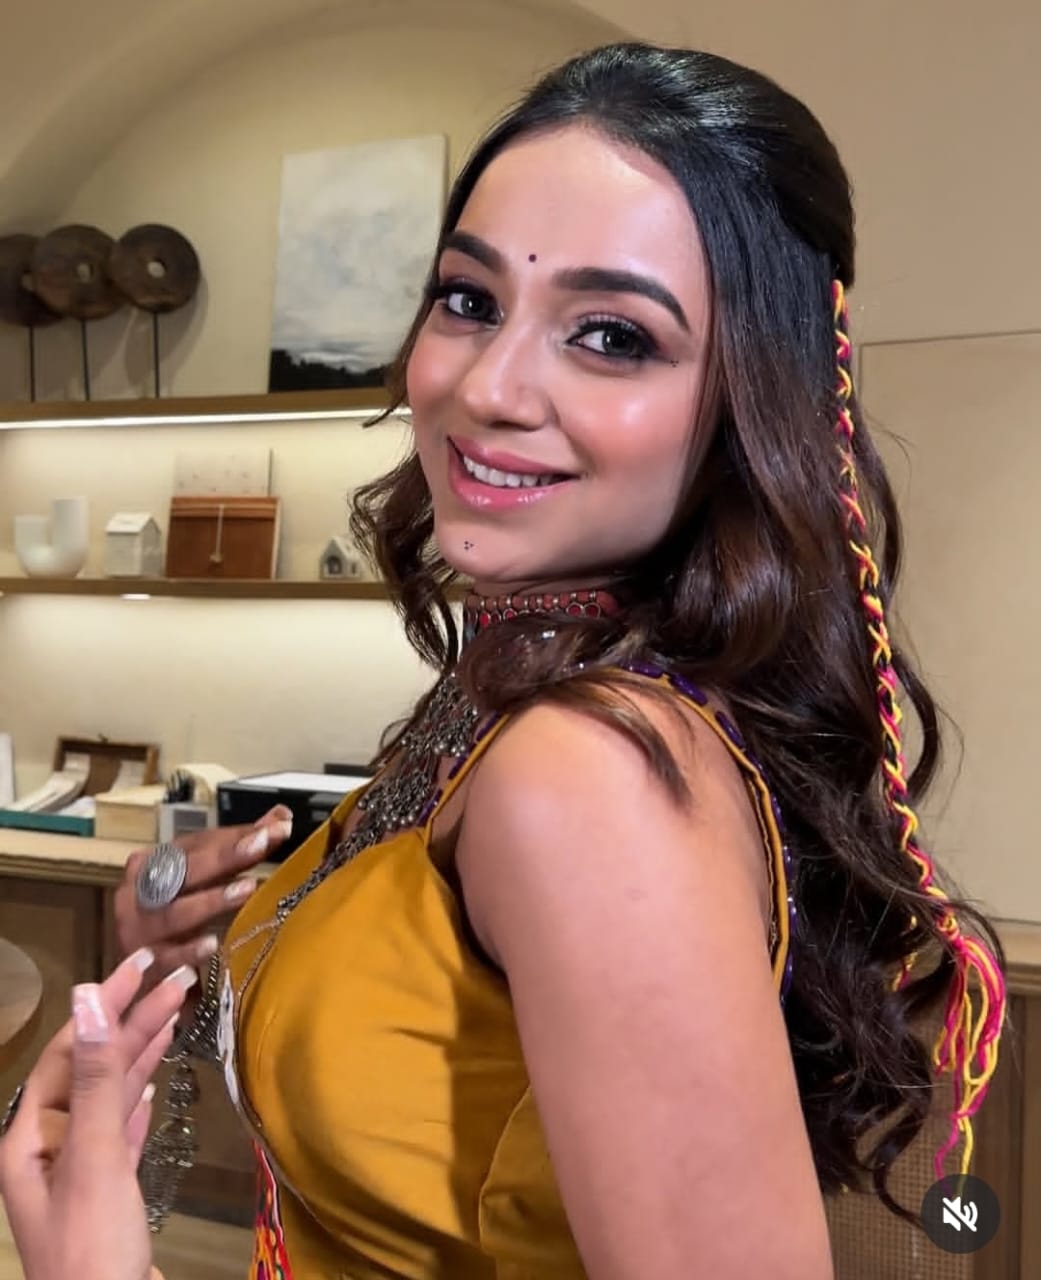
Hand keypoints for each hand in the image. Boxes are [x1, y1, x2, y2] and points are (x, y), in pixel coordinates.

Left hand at [0, 949, 195, 1279]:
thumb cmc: (94, 1249)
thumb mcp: (94, 1158)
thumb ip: (94, 1078)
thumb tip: (87, 999)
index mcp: (30, 1138)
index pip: (70, 1050)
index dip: (106, 1004)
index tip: (146, 965)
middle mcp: (49, 1150)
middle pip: (93, 1070)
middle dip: (134, 1023)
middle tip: (181, 979)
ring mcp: (78, 1176)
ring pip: (111, 1098)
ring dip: (142, 1054)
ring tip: (177, 1014)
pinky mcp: (107, 1198)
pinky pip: (122, 1134)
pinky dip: (138, 1105)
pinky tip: (152, 1090)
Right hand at [114, 806, 292, 977]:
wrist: (136, 978)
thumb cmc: (177, 919)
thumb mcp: (205, 881)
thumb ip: (240, 849)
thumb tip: (281, 817)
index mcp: (153, 864)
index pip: (198, 844)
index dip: (237, 835)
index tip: (278, 826)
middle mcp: (139, 893)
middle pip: (184, 870)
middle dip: (225, 856)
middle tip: (262, 843)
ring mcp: (139, 931)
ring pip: (173, 912)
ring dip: (210, 900)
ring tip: (247, 888)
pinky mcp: (145, 969)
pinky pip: (167, 959)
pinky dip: (188, 952)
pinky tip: (213, 945)